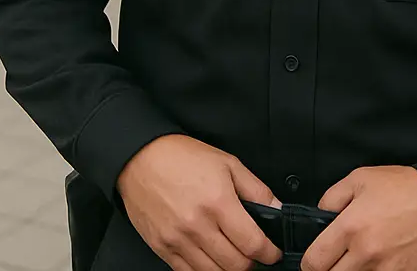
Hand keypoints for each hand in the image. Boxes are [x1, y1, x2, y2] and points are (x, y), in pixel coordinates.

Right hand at [116, 134, 283, 270]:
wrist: (139, 157)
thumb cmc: (182, 156)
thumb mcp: (226, 162)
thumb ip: (256, 189)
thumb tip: (278, 209)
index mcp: (218, 202)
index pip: (253, 244)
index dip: (269, 253)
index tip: (273, 252)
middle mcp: (198, 225)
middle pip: (236, 265)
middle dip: (251, 262)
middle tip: (253, 252)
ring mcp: (178, 240)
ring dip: (229, 269)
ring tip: (232, 254)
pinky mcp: (163, 248)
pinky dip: (205, 270)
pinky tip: (210, 258)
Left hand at [301, 166, 416, 270]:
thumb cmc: (403, 188)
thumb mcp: (360, 178)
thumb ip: (332, 198)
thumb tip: (319, 217)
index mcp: (351, 228)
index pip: (315, 261)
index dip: (310, 263)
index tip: (313, 260)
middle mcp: (367, 255)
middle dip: (330, 270)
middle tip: (335, 259)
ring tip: (359, 259)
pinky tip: (379, 263)